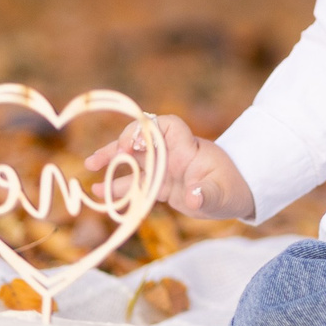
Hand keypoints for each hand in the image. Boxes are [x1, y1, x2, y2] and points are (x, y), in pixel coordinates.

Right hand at [88, 115, 256, 221]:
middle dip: (121, 144)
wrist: (236, 194)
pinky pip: (135, 182)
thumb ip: (206, 195)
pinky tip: (99, 193)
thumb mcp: (222, 194)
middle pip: (142, 140)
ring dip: (112, 162)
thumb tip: (192, 198)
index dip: (149, 129)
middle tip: (104, 157)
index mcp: (187, 148)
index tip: (136, 144)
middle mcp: (172, 154)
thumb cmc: (232, 187)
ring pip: (133, 160)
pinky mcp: (161, 185)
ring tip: (90, 168)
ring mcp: (164, 168)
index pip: (167, 126)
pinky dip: (118, 187)